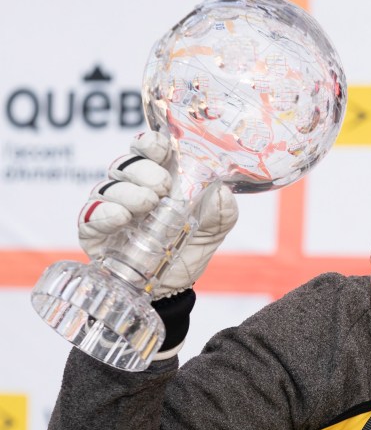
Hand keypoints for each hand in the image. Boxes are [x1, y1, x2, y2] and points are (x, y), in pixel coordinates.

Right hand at [78, 131, 237, 298]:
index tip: (162, 148)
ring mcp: (109, 207)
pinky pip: (89, 215)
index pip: (146, 147)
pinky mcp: (93, 231)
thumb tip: (222, 190)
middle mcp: (129, 186)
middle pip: (126, 163)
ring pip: (108, 186)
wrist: (174, 286)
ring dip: (128, 192)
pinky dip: (105, 213)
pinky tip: (121, 217)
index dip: (151, 143)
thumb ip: (222, 208)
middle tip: (163, 187)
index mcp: (157, 176)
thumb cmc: (189, 245)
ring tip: (147, 204)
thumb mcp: (214, 227)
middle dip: (145, 171)